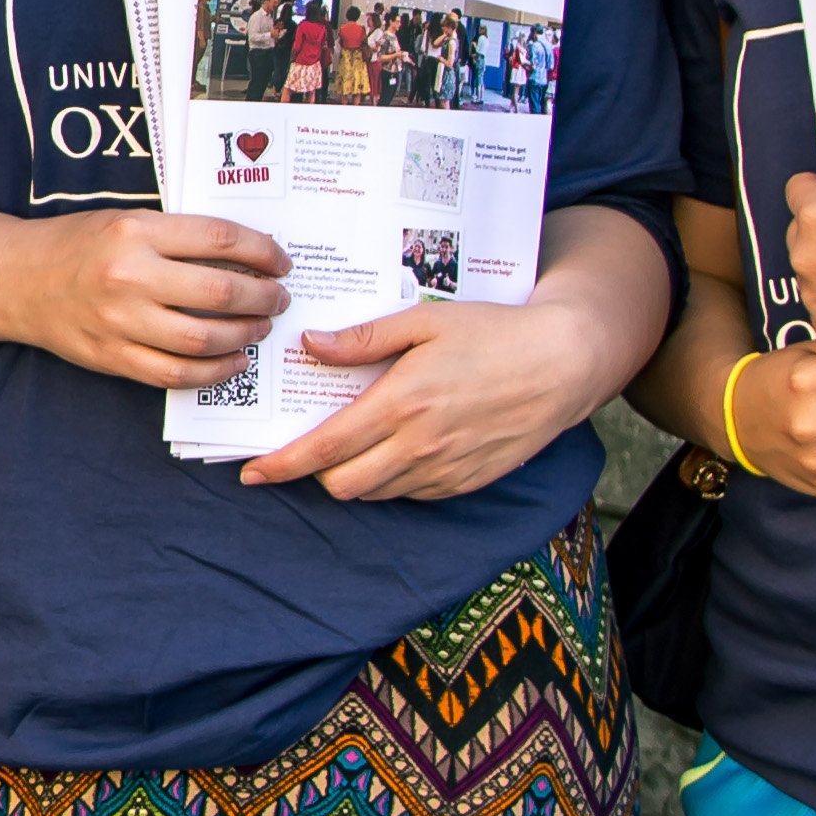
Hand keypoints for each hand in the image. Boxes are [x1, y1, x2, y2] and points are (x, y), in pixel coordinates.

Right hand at [0, 210, 289, 388]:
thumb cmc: (79, 244)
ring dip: (245, 335)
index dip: (263, 252)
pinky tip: (233, 362)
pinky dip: (214, 372)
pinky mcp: (112, 357)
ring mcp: (119, 321)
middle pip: (220, 292)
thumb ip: (178, 235)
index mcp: (135, 231)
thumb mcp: (125, 220)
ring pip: (203, 339)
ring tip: (260, 328)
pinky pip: (175, 374)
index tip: (282, 262)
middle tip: (279, 299)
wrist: (17, 280)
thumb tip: (248, 255)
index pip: (220, 240)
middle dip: (263, 298)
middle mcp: (128, 275)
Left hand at [246, 297, 611, 501]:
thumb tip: (311, 345)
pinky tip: (396, 448)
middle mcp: (420, 445)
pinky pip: (411, 495)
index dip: (282, 465)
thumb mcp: (425, 321)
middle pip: (343, 484)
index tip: (252, 472)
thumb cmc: (493, 333)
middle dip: (315, 473)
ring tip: (353, 443)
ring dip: (353, 477)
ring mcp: (445, 470)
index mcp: (401, 403)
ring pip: (375, 493)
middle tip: (308, 446)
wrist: (563, 363)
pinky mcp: (467, 482)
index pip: (326, 449)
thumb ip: (364, 338)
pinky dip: (391, 480)